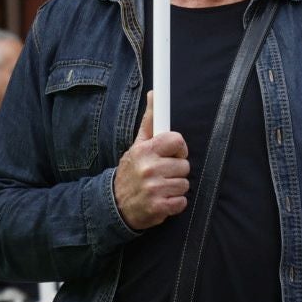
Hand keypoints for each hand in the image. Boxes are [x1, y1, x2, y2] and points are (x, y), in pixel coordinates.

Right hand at [114, 90, 189, 229]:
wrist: (116, 204)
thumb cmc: (131, 171)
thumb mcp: (137, 145)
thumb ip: (150, 121)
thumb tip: (155, 94)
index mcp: (145, 150)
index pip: (177, 141)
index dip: (178, 148)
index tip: (172, 153)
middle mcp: (149, 168)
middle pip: (185, 165)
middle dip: (176, 170)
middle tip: (162, 173)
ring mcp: (154, 189)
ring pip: (185, 184)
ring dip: (175, 187)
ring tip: (160, 187)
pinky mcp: (159, 207)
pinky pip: (182, 202)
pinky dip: (175, 203)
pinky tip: (162, 199)